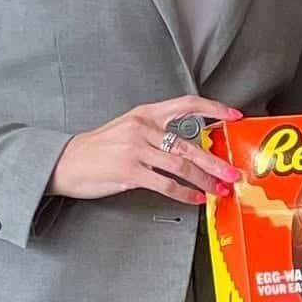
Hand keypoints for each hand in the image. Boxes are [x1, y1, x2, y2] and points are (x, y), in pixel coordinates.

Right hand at [47, 96, 242, 202]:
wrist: (67, 161)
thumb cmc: (99, 147)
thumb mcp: (128, 128)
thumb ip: (157, 131)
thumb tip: (191, 146)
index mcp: (146, 113)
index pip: (187, 104)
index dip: (213, 109)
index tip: (233, 116)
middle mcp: (143, 128)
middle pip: (189, 144)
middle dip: (215, 161)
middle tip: (232, 172)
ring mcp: (136, 149)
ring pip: (181, 165)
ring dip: (204, 180)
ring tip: (218, 189)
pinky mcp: (130, 172)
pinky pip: (165, 184)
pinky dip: (183, 193)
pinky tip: (194, 198)